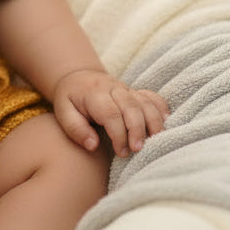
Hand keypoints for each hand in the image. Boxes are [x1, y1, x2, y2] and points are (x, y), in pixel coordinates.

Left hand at [52, 69, 169, 156]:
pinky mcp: (136, 92)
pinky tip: (166, 123)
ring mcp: (126, 89)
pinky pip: (153, 97)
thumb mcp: (63, 112)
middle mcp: (113, 89)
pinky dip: (162, 109)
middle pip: (131, 107)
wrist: (77, 77)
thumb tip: (92, 145)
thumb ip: (75, 128)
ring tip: (155, 142)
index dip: (118, 135)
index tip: (121, 152)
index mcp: (94, 93)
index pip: (110, 113)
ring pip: (145, 103)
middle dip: (137, 130)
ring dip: (153, 123)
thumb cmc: (70, 99)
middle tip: (137, 150)